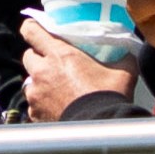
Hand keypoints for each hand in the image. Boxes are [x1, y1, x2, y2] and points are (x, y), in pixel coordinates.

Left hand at [16, 9, 140, 114]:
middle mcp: (41, 72)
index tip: (34, 27)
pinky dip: (42, 103)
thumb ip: (120, 56)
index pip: (31, 31)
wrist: (99, 127)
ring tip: (57, 87)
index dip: (32, 27)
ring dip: (40, 81)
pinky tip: (57, 106)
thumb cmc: (110, 96)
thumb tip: (125, 51)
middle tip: (54, 61)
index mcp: (59, 55)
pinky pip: (34, 103)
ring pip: (30, 81)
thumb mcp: (123, 69)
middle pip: (29, 56)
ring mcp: (35, 94)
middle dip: (39, 56)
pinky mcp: (34, 113)